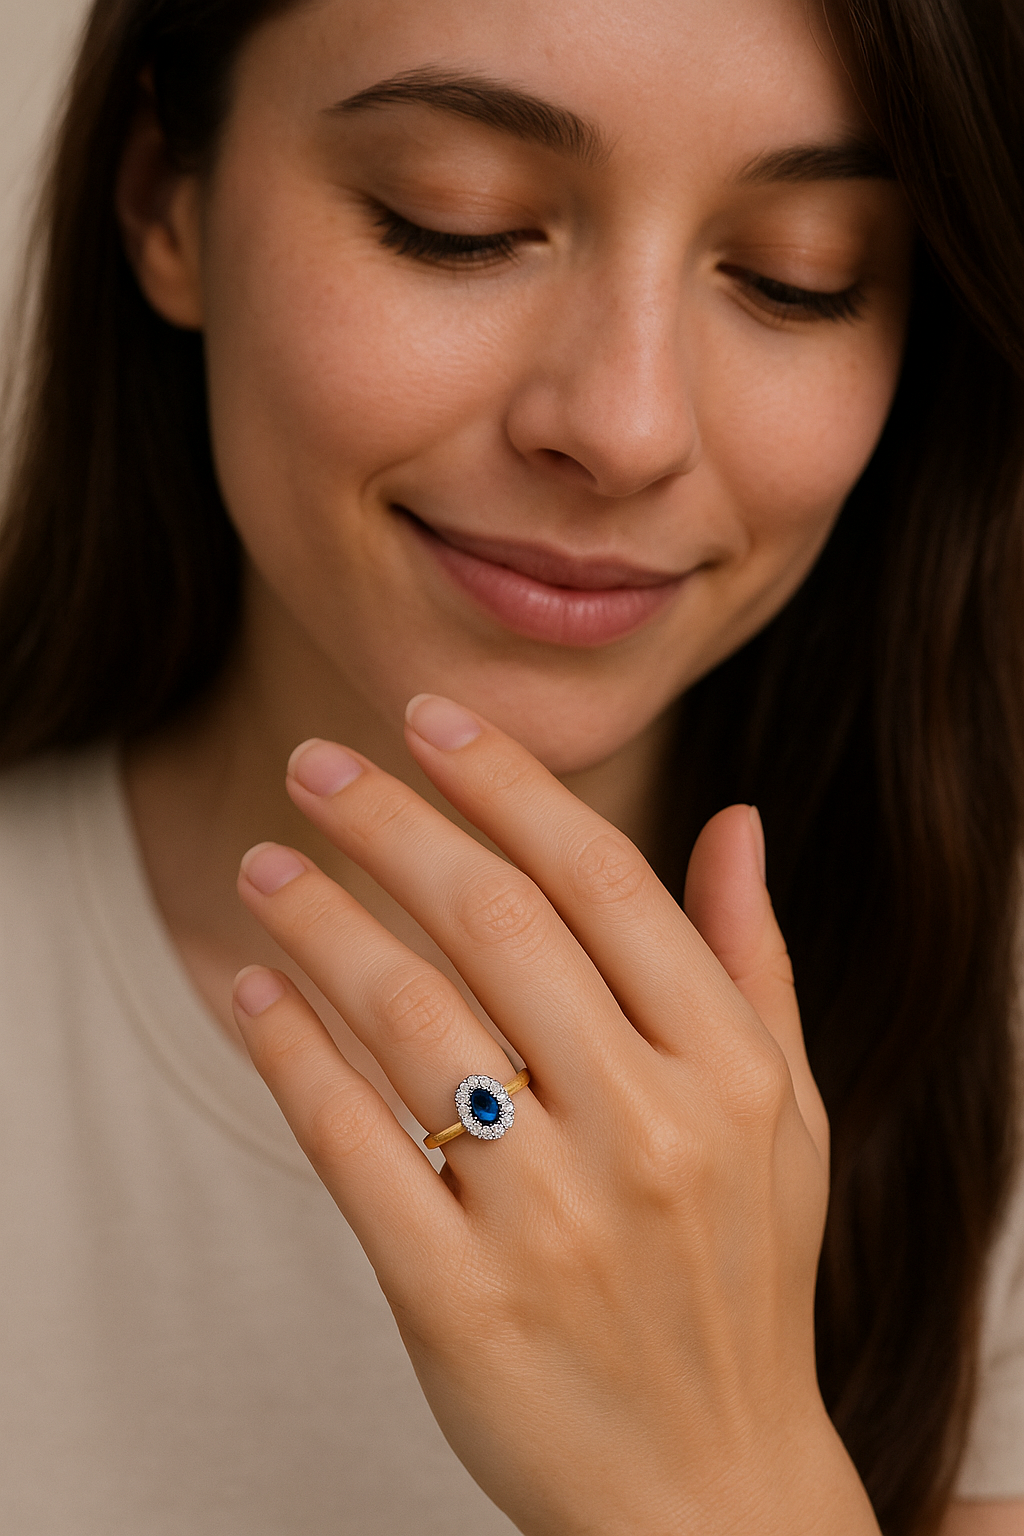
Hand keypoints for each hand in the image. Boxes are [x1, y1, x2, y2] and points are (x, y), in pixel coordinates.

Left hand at [232, 695, 877, 1535]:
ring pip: (406, 1016)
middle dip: (388, 819)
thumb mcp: (790, 1118)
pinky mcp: (459, 1302)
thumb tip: (735, 817)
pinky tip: (252, 990)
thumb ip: (755, 961)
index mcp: (733, 1071)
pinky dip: (288, 1051)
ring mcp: (553, 1220)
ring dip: (319, 919)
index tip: (428, 718)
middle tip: (314, 763)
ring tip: (263, 865)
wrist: (709, 1490)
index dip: (505, 781)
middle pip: (493, 921)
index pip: (602, 879)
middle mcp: (650, 1131)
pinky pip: (350, 1142)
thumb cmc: (744, 1279)